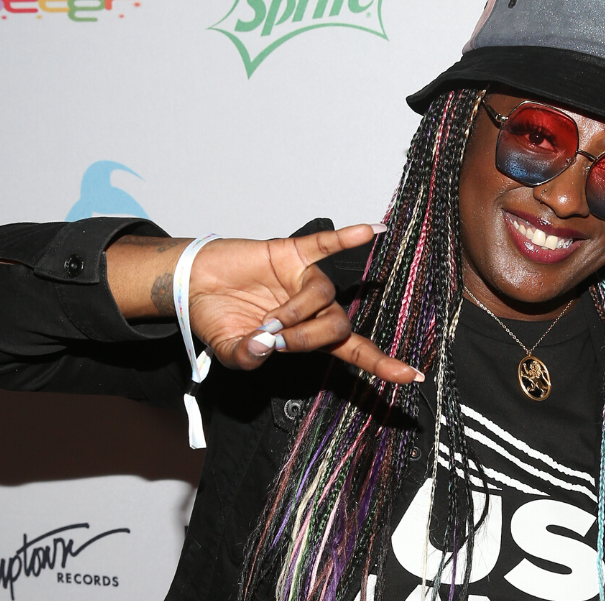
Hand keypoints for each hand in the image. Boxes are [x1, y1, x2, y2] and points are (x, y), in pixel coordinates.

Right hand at [107, 224, 421, 384]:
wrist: (191, 285)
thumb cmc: (216, 318)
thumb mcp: (229, 351)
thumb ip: (247, 357)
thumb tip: (265, 346)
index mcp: (306, 336)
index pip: (353, 351)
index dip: (381, 363)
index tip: (413, 374)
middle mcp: (313, 308)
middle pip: (338, 325)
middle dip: (309, 337)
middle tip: (276, 339)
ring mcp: (304, 279)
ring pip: (324, 294)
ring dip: (298, 310)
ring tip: (269, 319)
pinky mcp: (291, 253)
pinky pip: (324, 244)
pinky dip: (346, 238)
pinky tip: (371, 231)